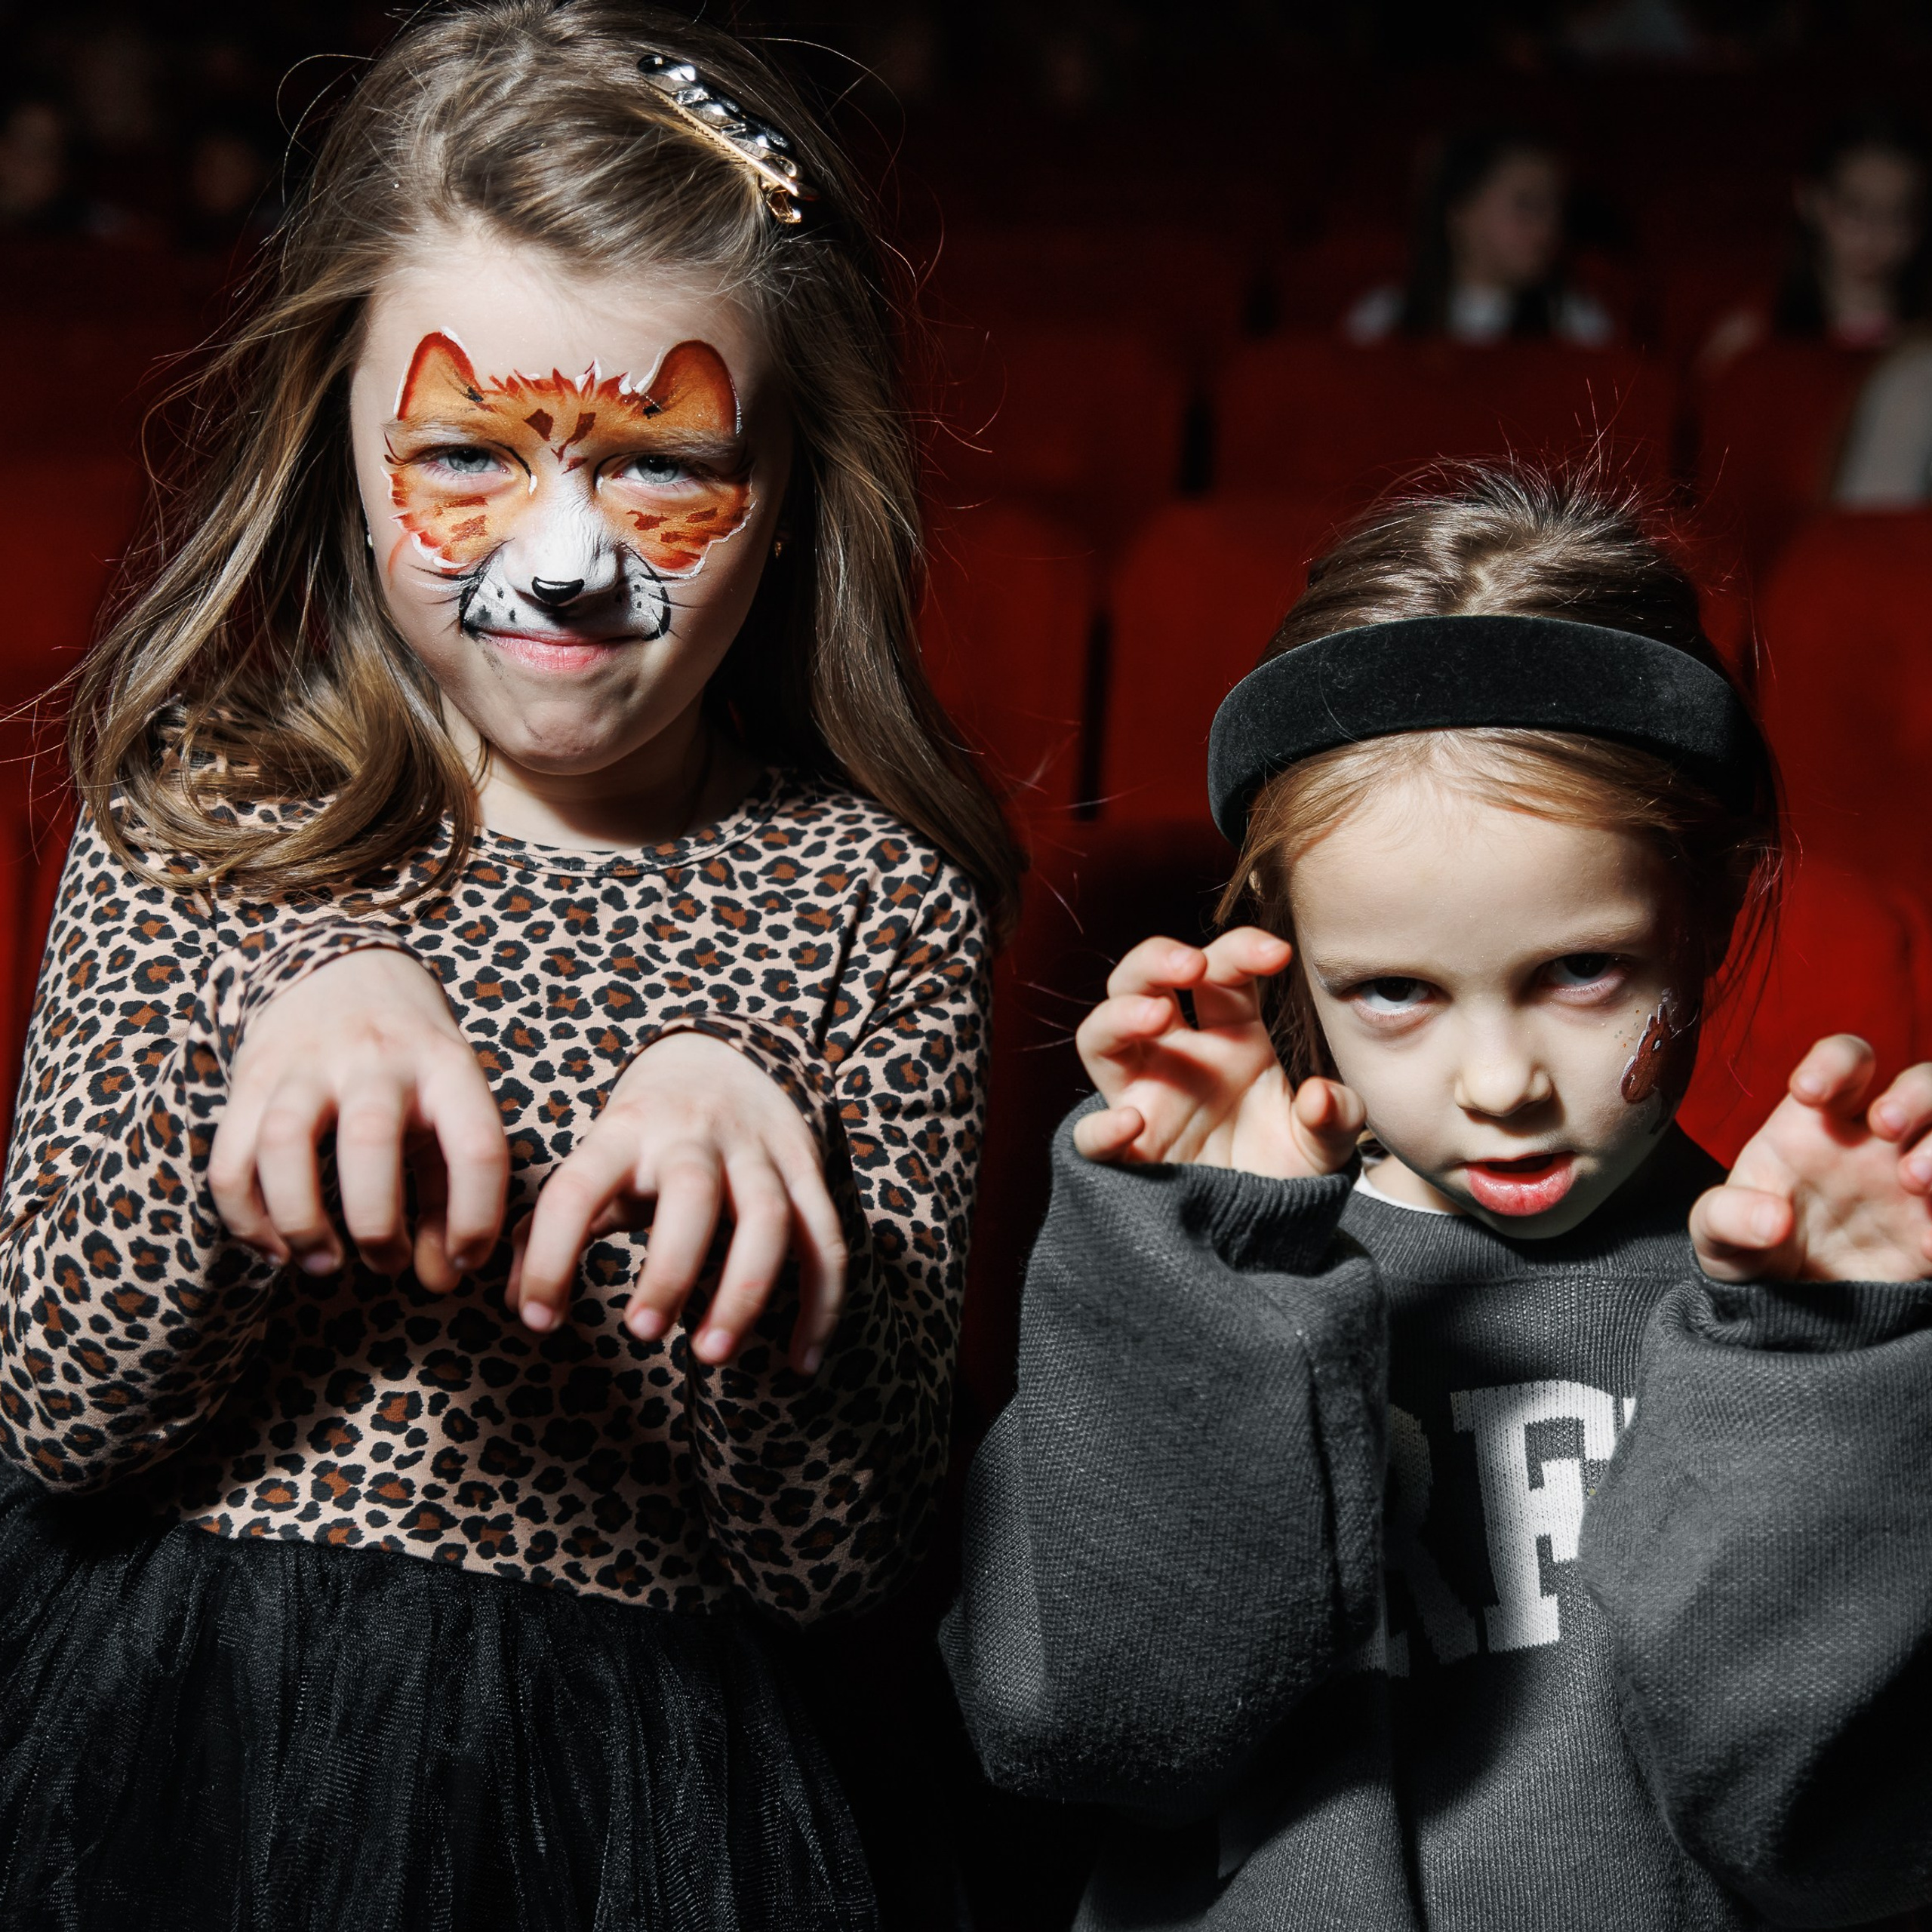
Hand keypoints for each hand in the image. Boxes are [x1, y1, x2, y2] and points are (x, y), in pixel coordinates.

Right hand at [211, 948, 509, 1285]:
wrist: (342, 969)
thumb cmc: (412, 1063)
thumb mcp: (452, 1108)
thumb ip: (452, 1193)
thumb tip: (442, 1279)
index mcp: (447, 1067)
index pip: (477, 1146)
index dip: (476, 1219)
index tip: (465, 1262)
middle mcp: (378, 1059)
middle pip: (369, 1142)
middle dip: (377, 1223)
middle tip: (386, 1265)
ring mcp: (307, 1065)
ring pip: (284, 1143)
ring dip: (301, 1220)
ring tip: (323, 1265)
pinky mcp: (251, 1079)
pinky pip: (230, 1156)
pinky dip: (246, 1215)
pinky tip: (276, 1248)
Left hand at [506, 1032, 845, 1373]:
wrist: (723, 1060)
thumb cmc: (643, 1138)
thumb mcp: (593, 1164)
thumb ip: (550, 1229)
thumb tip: (522, 1308)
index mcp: (623, 1133)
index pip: (577, 1188)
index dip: (551, 1254)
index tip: (539, 1321)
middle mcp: (693, 1137)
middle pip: (691, 1192)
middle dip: (669, 1267)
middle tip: (640, 1333)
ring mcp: (758, 1153)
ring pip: (768, 1217)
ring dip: (744, 1292)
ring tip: (710, 1358)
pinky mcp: (806, 1171)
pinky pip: (826, 1240)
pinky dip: (821, 1304)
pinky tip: (799, 1363)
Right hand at [1071, 927, 1362, 1178]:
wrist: (1268, 1237)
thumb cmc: (1288, 1174)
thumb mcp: (1326, 1146)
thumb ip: (1336, 1117)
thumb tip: (1321, 1096)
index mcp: (1230, 1038)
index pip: (1221, 974)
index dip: (1241, 952)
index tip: (1277, 954)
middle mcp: (1178, 1057)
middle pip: (1140, 983)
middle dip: (1158, 960)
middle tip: (1192, 964)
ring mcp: (1145, 1100)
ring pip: (1101, 1038)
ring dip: (1120, 1015)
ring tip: (1156, 1014)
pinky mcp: (1127, 1155)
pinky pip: (1092, 1138)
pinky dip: (1102, 1129)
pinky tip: (1132, 1123)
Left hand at [1691, 1034, 1931, 1281]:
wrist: (1778, 1307)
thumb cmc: (1747, 1249)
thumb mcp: (1716, 1235)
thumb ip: (1728, 1219)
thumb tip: (1772, 1221)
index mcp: (1816, 1123)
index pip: (1842, 1063)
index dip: (1835, 1062)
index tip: (1806, 1090)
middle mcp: (1875, 1144)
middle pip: (1922, 1084)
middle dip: (1913, 1094)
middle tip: (1884, 1125)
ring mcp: (1912, 1184)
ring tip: (1913, 1179)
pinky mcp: (1931, 1229)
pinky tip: (1927, 1245)